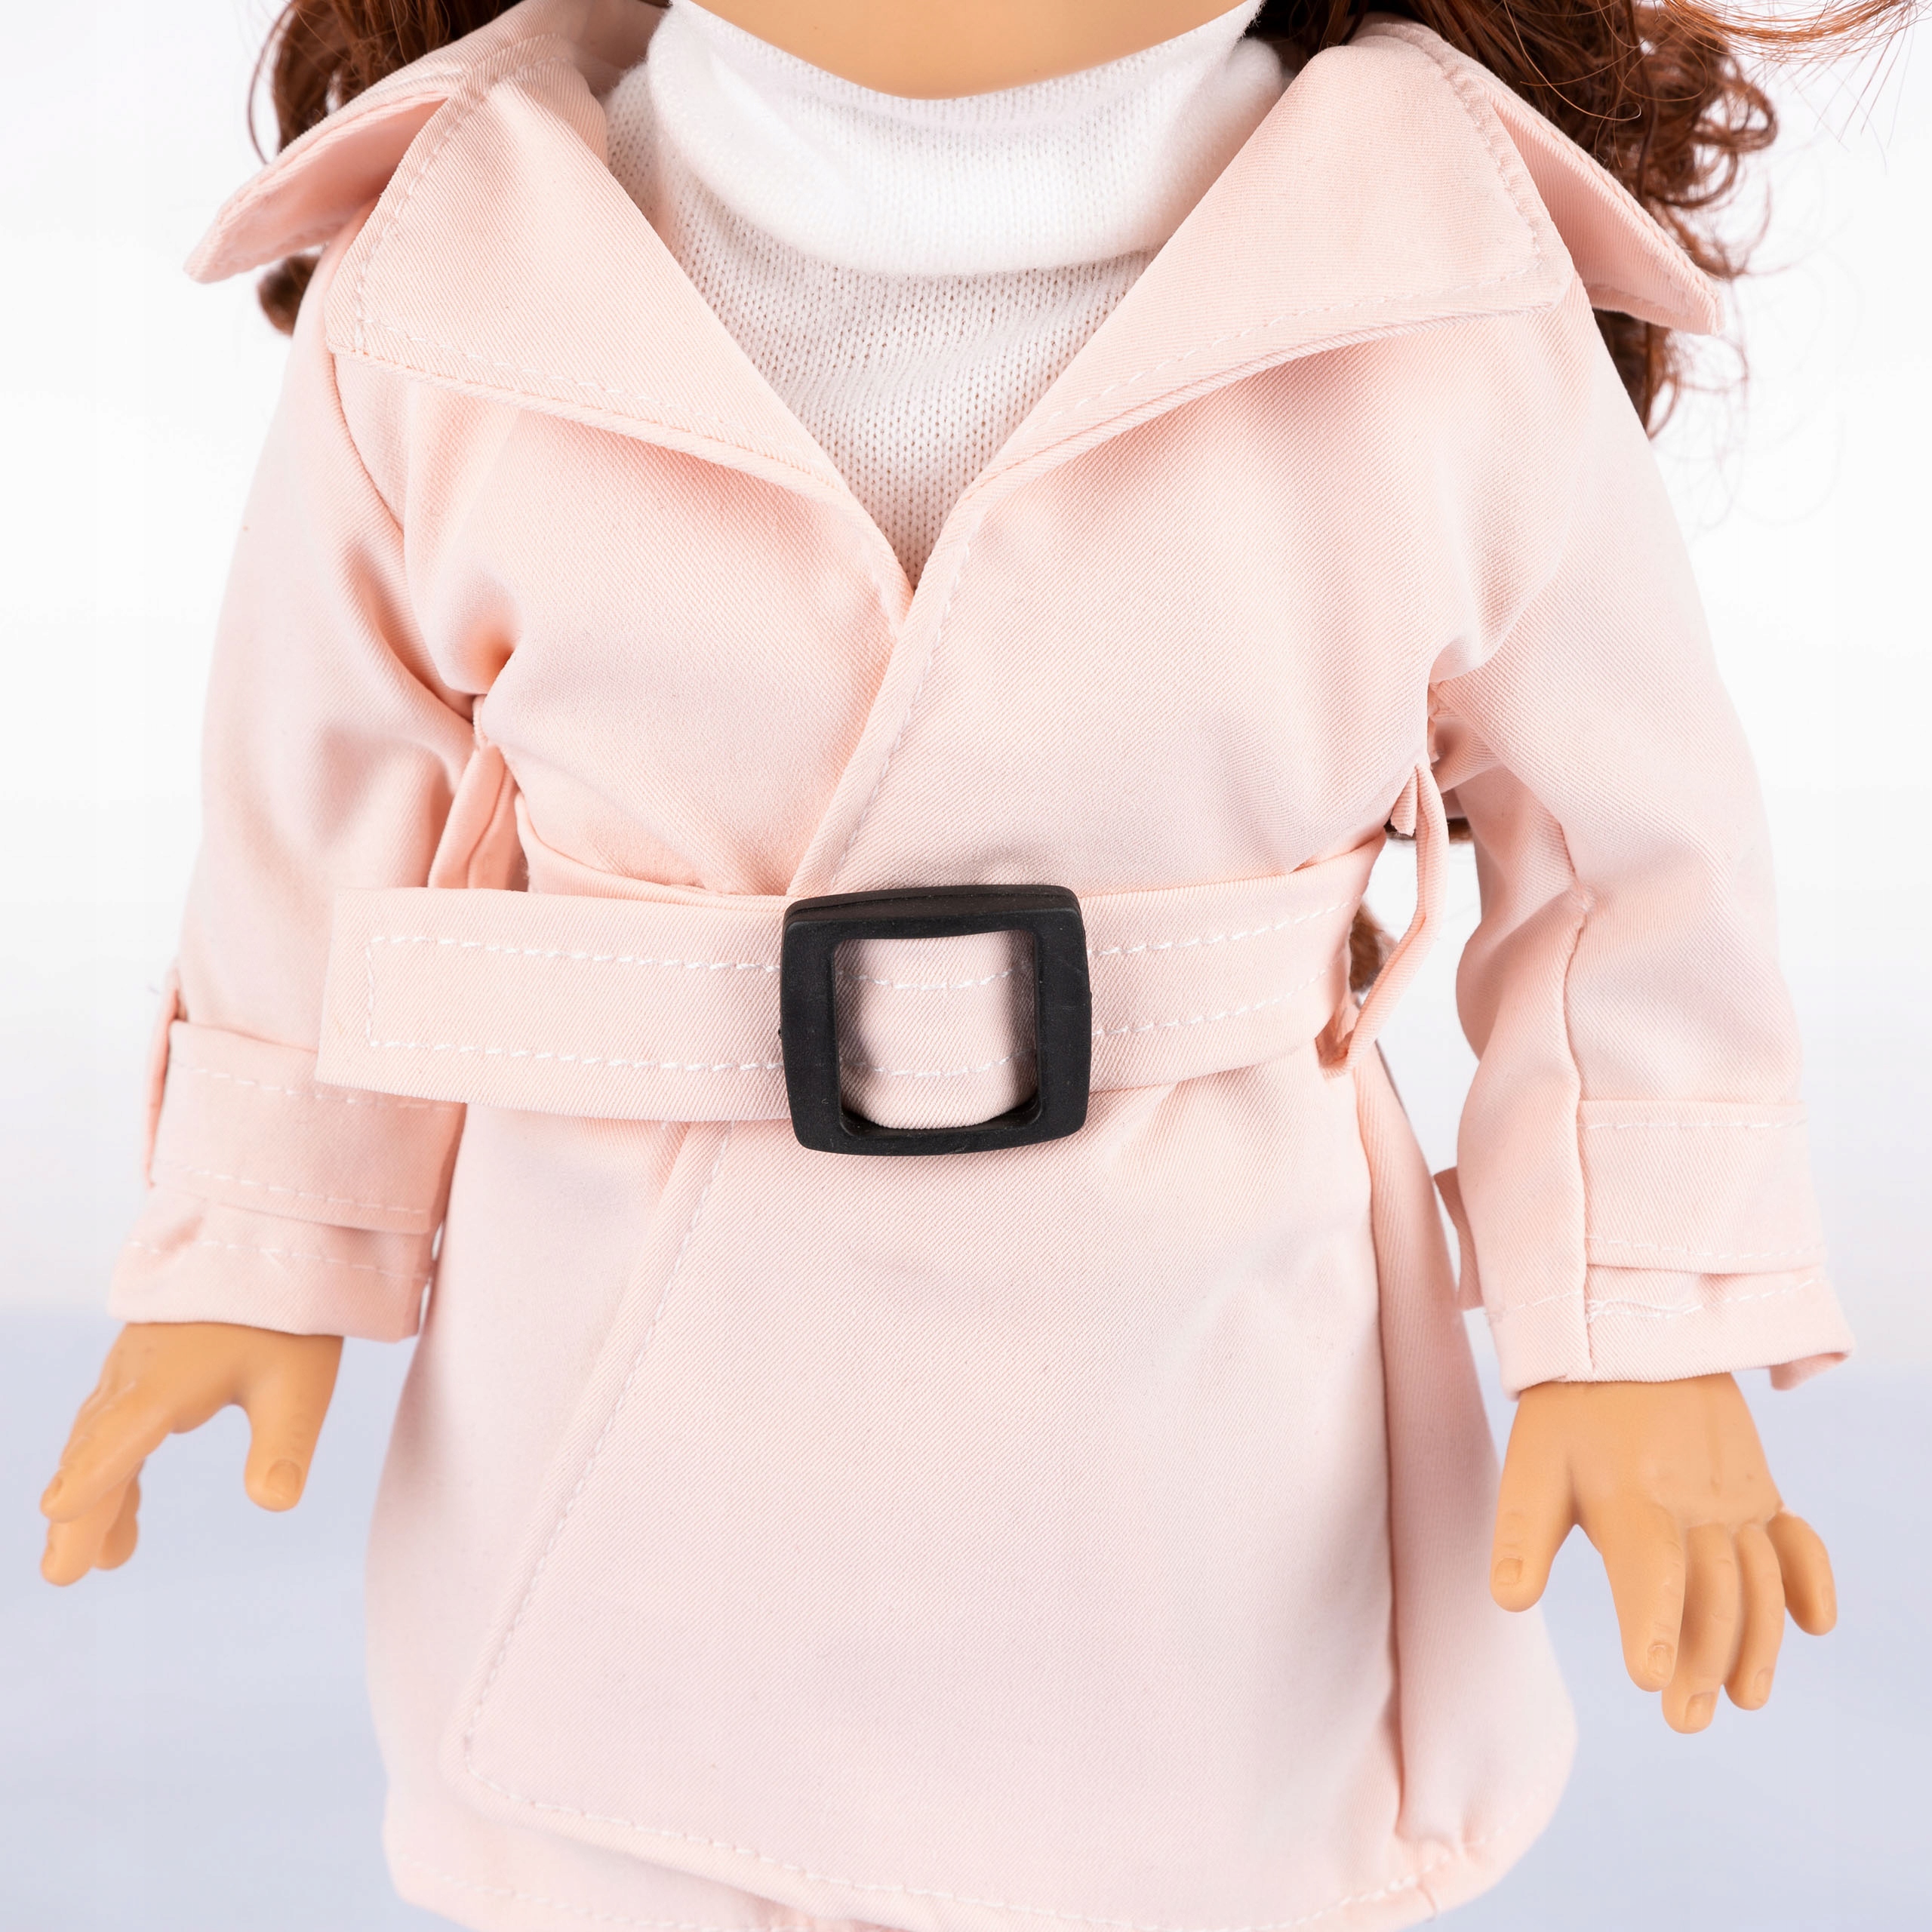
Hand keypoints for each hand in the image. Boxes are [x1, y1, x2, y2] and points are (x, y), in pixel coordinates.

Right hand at [39, 1321, 341, 1585]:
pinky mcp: (144, 1366)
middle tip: (63, 1574)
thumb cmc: (287, 1316)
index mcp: (167, 1379)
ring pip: (99, 1441)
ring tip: (100, 1561)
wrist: (273, 1248)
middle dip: (80, 1512)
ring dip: (94, 1497)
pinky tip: (121, 1508)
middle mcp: (137, 1374)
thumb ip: (284, 1443)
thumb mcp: (299, 1381)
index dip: (92, 1475)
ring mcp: (134, 1368)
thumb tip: (276, 1502)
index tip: (58, 1511)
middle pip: (98, 1450)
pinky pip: (114, 1426)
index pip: (122, 1434)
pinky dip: (111, 1469)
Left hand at [1489, 1372, 1835, 1731]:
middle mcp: (1691, 1499)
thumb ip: (1521, 1535)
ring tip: (1745, 1699)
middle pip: (1710, 1590)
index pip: (1649, 1567)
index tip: (1647, 1677)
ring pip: (1758, 1580)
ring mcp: (1733, 1495)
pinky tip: (1815, 1626)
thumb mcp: (1533, 1464)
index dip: (1651, 1621)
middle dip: (1703, 1659)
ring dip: (1758, 1643)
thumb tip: (1508, 1600)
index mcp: (1628, 1495)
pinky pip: (1796, 1538)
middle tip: (1685, 1718)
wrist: (1632, 1338)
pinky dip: (1811, 1579)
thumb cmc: (1570, 1412)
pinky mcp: (1759, 1489)